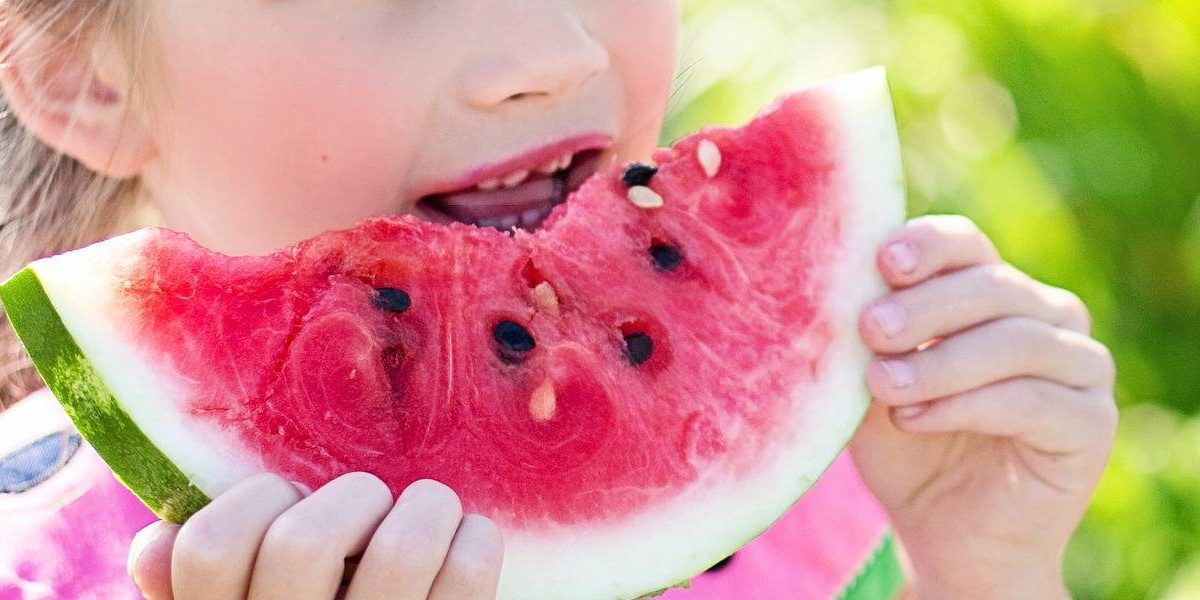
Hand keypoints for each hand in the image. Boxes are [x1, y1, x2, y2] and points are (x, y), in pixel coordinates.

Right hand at [127, 473, 503, 599]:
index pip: (210, 547)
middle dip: (352, 498)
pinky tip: (467, 543)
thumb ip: (188, 598)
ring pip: (401, 548)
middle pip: (304, 541)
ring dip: (425, 506)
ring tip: (429, 512)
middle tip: (372, 508)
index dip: (256, 499)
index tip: (293, 503)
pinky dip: (475, 539)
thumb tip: (157, 541)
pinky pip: (466, 573)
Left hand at [849, 215, 1116, 598]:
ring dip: (941, 361)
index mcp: (990, 290)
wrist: (943, 533)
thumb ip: (865, 337)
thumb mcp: (871, 382)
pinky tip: (914, 419)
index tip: (882, 261)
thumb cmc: (904, 446)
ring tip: (883, 384)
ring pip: (1016, 340)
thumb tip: (837, 285)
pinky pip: (1032, 399)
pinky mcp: (1092, 421)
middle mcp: (1045, 316)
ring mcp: (1078, 366)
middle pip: (992, 285)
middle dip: (924, 307)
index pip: (965, 244)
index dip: (927, 246)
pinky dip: (967, 405)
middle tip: (870, 328)